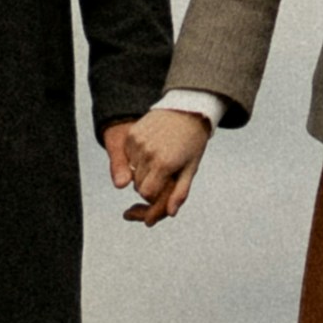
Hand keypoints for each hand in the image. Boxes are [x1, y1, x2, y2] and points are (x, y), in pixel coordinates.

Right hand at [105, 108, 207, 222]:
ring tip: (160, 158)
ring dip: (142, 172)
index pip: (147, 194)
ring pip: (132, 172)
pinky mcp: (132, 135)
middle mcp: (148, 154)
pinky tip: (151, 150)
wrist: (187, 110)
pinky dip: (136, 159)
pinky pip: (128, 157)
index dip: (155, 195)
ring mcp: (138, 143)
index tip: (165, 187)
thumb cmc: (193, 142)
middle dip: (150, 184)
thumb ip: (180, 192)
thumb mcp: (191, 168)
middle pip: (138, 184)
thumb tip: (171, 213)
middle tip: (165, 172)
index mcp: (164, 164)